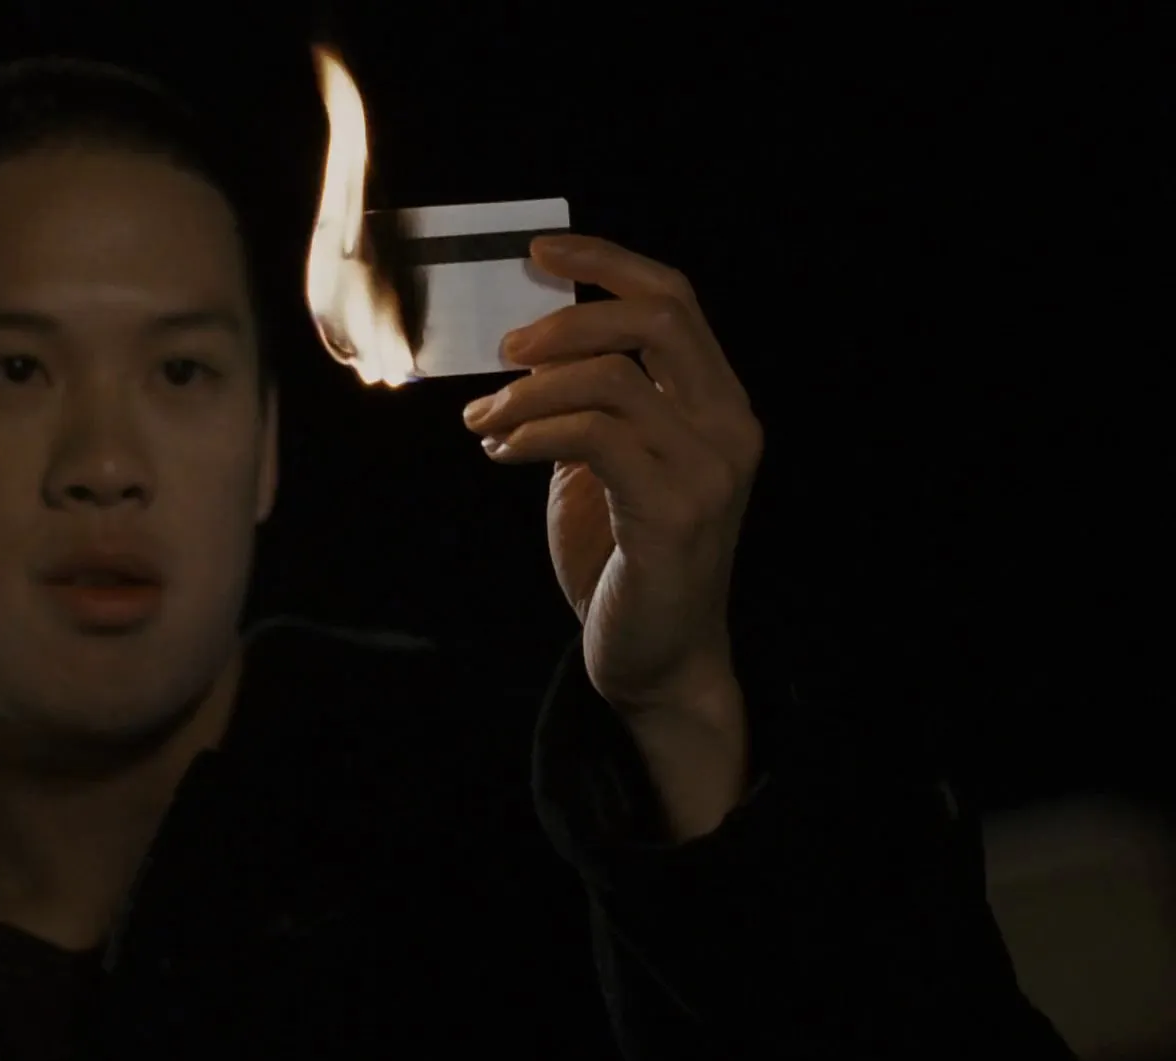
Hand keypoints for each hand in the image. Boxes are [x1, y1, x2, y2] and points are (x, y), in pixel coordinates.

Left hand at [463, 234, 761, 732]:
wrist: (656, 660)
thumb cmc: (622, 559)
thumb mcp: (603, 464)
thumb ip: (586, 404)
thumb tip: (520, 346)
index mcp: (716, 403)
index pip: (673, 299)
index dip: (606, 261)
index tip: (537, 252)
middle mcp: (727, 426)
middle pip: (656, 318)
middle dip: (568, 317)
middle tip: (503, 349)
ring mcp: (707, 469)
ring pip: (610, 379)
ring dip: (527, 391)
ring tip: (482, 419)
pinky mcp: (672, 513)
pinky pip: (592, 439)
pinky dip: (532, 433)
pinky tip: (499, 452)